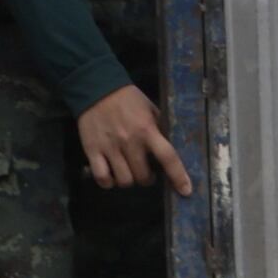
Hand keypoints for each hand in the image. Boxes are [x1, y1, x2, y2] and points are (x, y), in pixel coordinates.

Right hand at [76, 82, 194, 194]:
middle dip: (147, 178)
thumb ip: (159, 128)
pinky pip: (102, 177)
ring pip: (124, 180)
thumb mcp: (150, 109)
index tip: (185, 190)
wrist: (95, 87)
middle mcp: (130, 141)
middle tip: (146, 172)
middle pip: (143, 176)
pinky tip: (111, 175)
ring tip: (128, 172)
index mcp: (147, 130)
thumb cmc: (127, 99)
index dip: (178, 176)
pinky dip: (108, 182)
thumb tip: (171, 146)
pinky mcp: (92, 150)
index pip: (167, 157)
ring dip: (129, 180)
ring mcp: (110, 147)